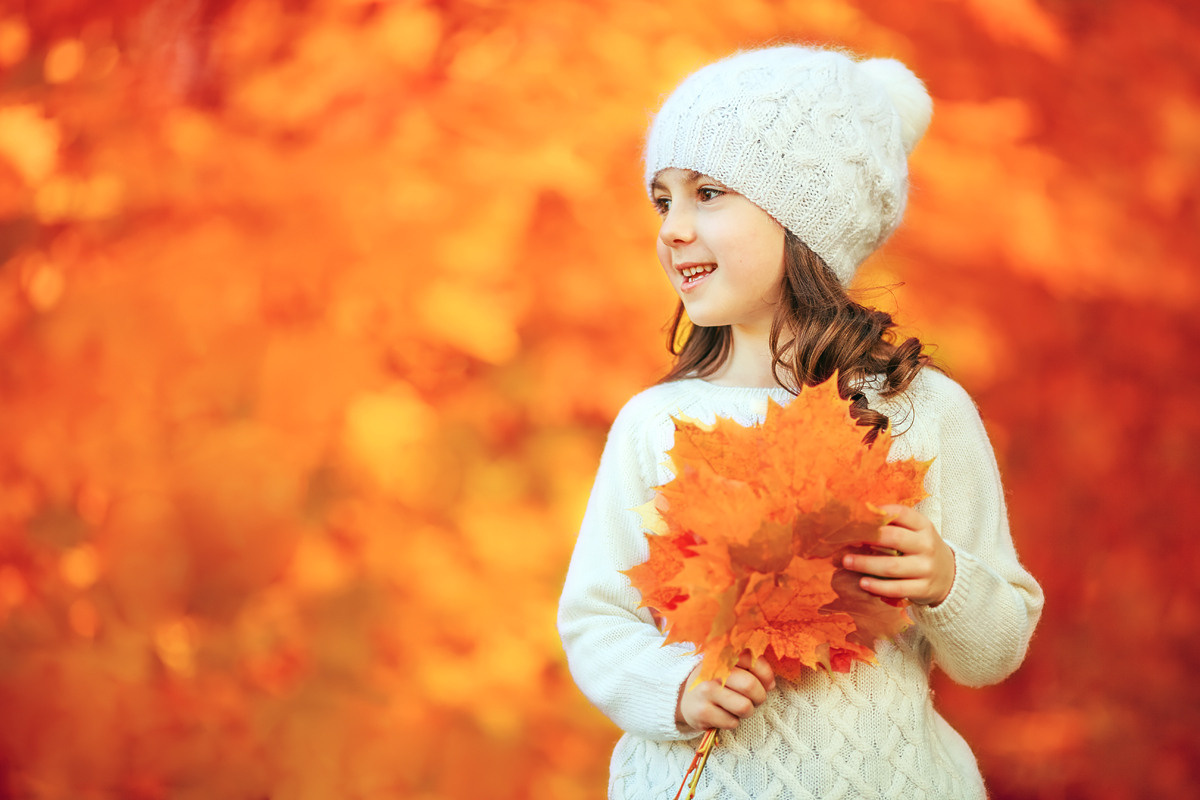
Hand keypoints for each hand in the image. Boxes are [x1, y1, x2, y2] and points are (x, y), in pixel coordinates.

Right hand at [676, 652, 775, 732]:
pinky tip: (722, 715)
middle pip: (750, 686)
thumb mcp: (730, 668)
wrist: (684, 698)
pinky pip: (732, 722)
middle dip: (758, 697)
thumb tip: (770, 683)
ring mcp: (705, 691)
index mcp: (723, 655)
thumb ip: (752, 668)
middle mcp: (712, 670)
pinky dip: (732, 722)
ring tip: (737, 707)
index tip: (765, 683)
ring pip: (744, 707)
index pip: (753, 659)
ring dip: (746, 711)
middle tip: (752, 699)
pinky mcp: (702, 712)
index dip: (765, 674)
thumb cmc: (716, 682)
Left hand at [841, 504, 955, 606]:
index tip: (858, 515)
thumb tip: (861, 516)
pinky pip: (897, 588)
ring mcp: (926, 568)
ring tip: (847, 562)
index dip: (880, 512)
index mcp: (924, 526)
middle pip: (894, 538)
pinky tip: (863, 582)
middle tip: (845, 540)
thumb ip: (894, 524)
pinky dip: (878, 586)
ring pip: (892, 566)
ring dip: (866, 564)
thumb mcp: (916, 532)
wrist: (949, 577)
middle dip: (867, 538)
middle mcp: (927, 545)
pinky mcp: (923, 589)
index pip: (902, 513)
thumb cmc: (921, 549)